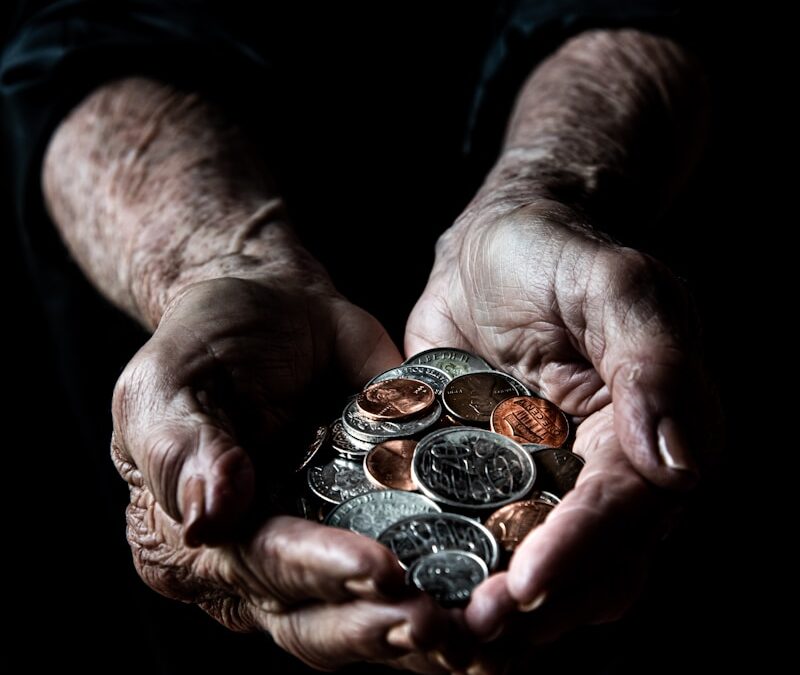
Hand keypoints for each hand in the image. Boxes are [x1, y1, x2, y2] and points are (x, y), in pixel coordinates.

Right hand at [111, 277, 468, 670]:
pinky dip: (450, 595)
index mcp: (199, 540)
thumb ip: (184, 452)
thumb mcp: (170, 386)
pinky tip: (493, 603)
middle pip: (315, 622)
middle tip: (438, 622)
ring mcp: (323, 553)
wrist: (274, 307)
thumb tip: (206, 521)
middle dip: (376, 625)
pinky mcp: (375, 531)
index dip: (317, 574)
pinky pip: (412, 575)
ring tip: (477, 625)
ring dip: (420, 633)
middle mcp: (261, 566)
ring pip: (366, 618)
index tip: (377, 568)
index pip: (259, 570)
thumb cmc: (208, 342)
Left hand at [406, 200, 719, 650]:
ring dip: (495, 614)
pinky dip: (454, 575)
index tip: (526, 588)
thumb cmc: (560, 252)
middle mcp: (605, 474)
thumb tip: (678, 464)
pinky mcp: (491, 481)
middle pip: (588, 567)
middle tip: (471, 635)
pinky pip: (478, 541)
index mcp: (652, 435)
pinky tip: (414, 597)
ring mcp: (546, 484)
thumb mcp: (617, 285)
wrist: (496, 244)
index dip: (580, 554)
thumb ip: (654, 363)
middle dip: (535, 608)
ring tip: (439, 639)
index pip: (624, 512)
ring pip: (535, 571)